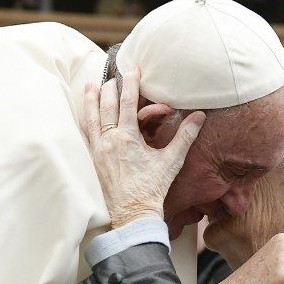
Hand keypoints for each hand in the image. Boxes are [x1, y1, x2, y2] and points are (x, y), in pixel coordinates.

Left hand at [82, 68, 205, 227]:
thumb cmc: (152, 189)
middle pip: (106, 106)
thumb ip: (185, 136)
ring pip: (90, 118)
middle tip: (112, 77)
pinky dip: (85, 121)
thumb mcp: (171, 161)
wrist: (133, 214)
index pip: (127, 102)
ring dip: (91, 100)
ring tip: (90, 86)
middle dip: (109, 88)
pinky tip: (84, 116)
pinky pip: (85, 135)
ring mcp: (98, 151)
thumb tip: (199, 116)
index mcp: (127, 137)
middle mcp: (108, 140)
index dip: (131, 83)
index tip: (133, 69)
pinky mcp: (93, 161)